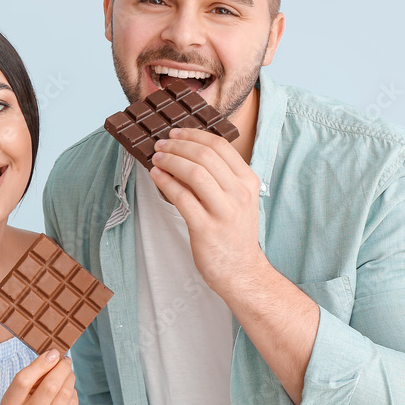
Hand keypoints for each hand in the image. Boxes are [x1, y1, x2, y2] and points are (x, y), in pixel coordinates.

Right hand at [0, 349, 77, 404]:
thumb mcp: (19, 394)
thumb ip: (33, 375)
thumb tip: (55, 356)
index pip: (23, 380)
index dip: (40, 363)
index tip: (53, 353)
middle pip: (50, 387)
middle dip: (62, 368)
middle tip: (66, 361)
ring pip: (65, 394)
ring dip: (70, 378)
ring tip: (68, 373)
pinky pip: (73, 404)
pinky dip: (72, 393)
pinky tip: (66, 392)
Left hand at [150, 127, 262, 292]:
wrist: (242, 271)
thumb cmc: (234, 233)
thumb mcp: (239, 199)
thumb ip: (222, 176)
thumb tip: (188, 151)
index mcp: (248, 181)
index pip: (220, 145)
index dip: (193, 135)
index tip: (175, 133)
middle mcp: (239, 193)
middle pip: (205, 156)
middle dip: (177, 146)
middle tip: (160, 145)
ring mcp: (224, 211)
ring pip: (193, 173)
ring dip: (170, 161)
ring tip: (155, 159)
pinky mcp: (206, 228)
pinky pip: (182, 197)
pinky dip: (165, 182)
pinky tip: (156, 176)